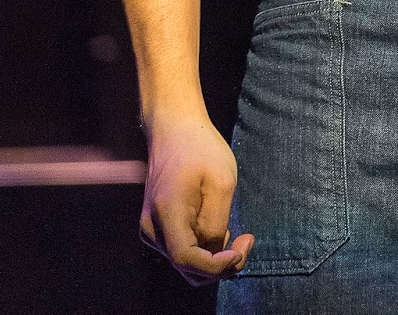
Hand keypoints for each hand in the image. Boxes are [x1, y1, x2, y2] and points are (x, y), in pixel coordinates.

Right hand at [138, 111, 253, 284]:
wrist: (174, 128)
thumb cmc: (201, 149)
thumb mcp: (221, 181)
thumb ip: (216, 223)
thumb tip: (213, 252)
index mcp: (166, 213)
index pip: (187, 260)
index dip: (217, 266)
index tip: (242, 248)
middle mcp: (152, 227)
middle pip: (187, 268)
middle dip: (220, 266)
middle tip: (247, 241)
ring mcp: (150, 229)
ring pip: (185, 263)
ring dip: (213, 259)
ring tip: (236, 233)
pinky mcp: (156, 226)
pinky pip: (181, 250)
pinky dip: (203, 250)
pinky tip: (219, 228)